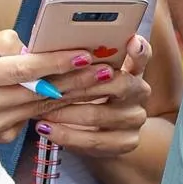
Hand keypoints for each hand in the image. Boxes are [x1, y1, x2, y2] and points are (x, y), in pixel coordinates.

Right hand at [0, 29, 99, 143]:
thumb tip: (31, 48)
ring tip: (101, 81)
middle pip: (39, 92)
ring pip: (42, 108)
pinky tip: (80, 98)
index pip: (23, 69)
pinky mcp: (0, 138)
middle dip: (76, 81)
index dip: (55, 63)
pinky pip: (33, 120)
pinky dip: (57, 109)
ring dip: (75, 95)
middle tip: (106, 69)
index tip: (83, 55)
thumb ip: (0, 44)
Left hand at [37, 34, 152, 159]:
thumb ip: (81, 63)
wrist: (105, 133)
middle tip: (51, 86)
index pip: (142, 55)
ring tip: (40, 110)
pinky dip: (66, 135)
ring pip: (99, 115)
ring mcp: (136, 118)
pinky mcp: (127, 142)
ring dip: (66, 113)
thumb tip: (51, 51)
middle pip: (119, 84)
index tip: (131, 42)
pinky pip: (93, 140)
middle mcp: (140, 92)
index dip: (139, 49)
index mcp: (132, 70)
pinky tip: (47, 129)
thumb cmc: (90, 97)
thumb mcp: (89, 77)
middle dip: (81, 85)